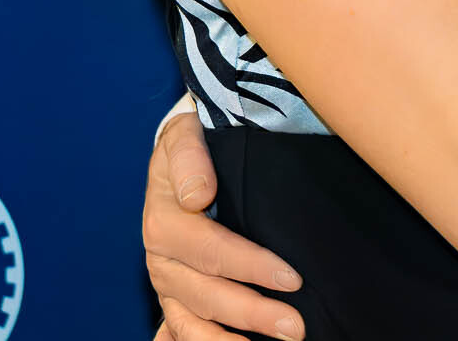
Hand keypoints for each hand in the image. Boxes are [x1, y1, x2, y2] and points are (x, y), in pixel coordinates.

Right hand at [145, 110, 305, 339]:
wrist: (181, 155)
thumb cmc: (191, 145)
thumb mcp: (185, 135)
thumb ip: (189, 158)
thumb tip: (197, 195)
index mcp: (163, 224)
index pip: (211, 252)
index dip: (250, 267)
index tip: (291, 277)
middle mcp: (161, 261)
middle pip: (206, 295)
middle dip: (253, 313)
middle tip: (296, 327)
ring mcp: (167, 285)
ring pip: (194, 323)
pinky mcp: (175, 299)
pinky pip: (183, 332)